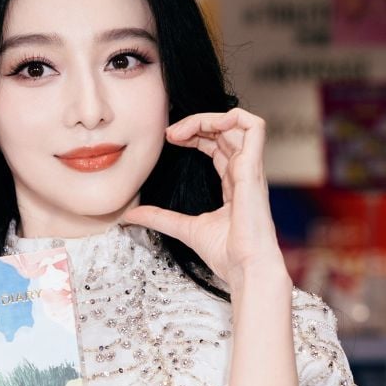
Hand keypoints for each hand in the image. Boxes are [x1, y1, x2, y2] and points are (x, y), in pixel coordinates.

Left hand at [121, 109, 288, 294]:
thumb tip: (130, 215)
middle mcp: (245, 172)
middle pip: (226, 130)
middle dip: (196, 123)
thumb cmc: (226, 254)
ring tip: (182, 130)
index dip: (195, 134)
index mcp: (234, 183)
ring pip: (239, 122)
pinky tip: (205, 126)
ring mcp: (251, 169)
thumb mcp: (184, 229)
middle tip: (169, 133)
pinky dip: (232, 116)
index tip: (169, 139)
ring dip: (209, 118)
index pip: (218, 145)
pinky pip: (254, 127)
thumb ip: (160, 218)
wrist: (245, 268)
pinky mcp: (253, 168)